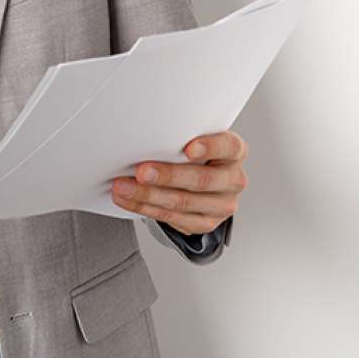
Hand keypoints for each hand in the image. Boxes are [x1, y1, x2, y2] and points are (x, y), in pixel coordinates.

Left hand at [110, 130, 247, 235]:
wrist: (203, 182)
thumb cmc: (195, 154)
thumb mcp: (196, 138)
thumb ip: (181, 138)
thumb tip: (145, 135)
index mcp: (234, 151)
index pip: (228, 146)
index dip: (209, 147)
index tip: (189, 148)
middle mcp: (232, 179)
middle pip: (201, 180)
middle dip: (168, 176)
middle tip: (142, 171)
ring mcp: (222, 205)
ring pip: (183, 203)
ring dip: (148, 195)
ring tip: (124, 187)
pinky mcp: (206, 223)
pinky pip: (172, 218)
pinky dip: (146, 208)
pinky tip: (130, 200)